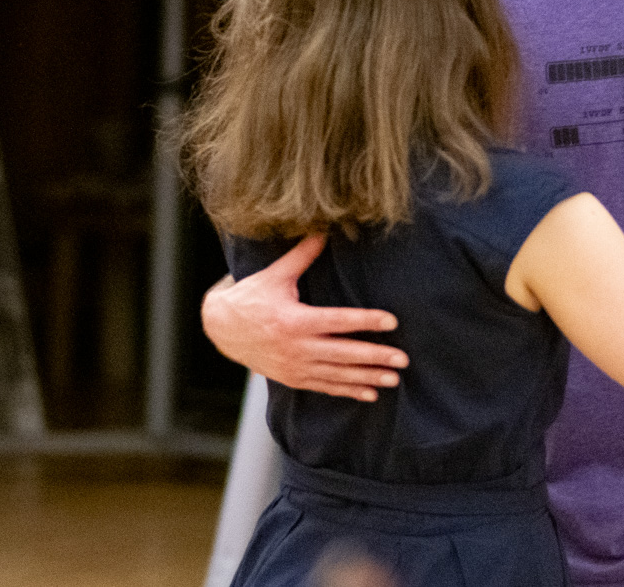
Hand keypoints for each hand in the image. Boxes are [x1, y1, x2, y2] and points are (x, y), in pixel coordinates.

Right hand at [201, 234, 408, 401]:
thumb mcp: (275, 275)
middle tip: (402, 359)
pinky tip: (369, 394)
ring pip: (337, 375)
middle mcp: (296, 347)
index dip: (366, 321)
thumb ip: (302, 256)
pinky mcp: (292, 378)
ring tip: (393, 379)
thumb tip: (323, 230)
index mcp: (294, 320)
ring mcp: (294, 366)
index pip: (338, 321)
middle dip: (375, 357)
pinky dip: (347, 391)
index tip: (391, 322)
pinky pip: (324, 387)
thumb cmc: (250, 298)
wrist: (221, 329)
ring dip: (367, 378)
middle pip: (343, 354)